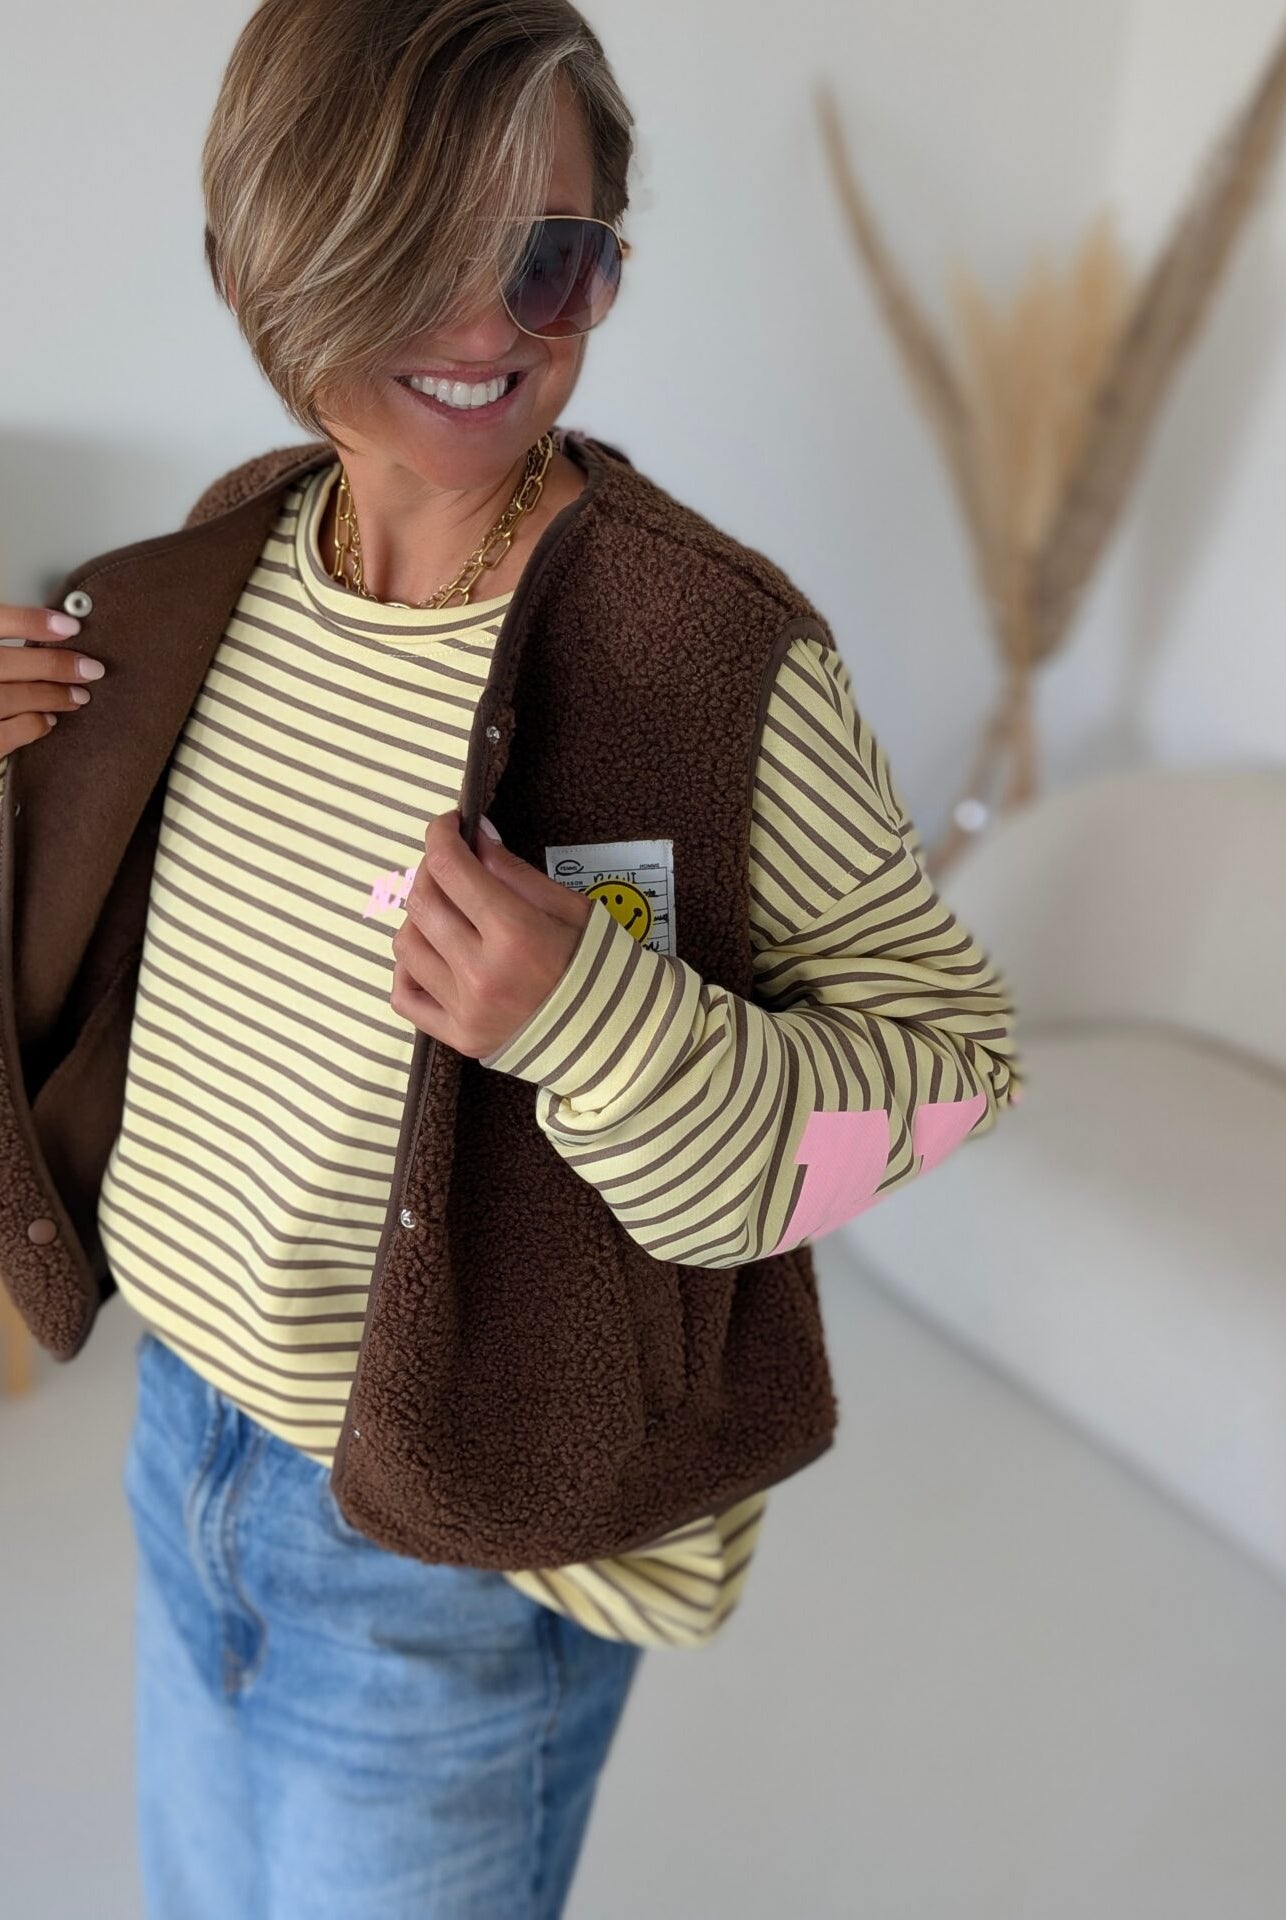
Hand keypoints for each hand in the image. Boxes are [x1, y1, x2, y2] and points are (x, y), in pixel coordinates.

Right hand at [0, 602, 105, 752]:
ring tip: (78, 697)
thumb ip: (4, 639)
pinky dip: (33, 726)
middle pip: (5, 663)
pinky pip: (5, 734)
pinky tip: (48, 720)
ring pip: (10, 699)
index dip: (30, 621)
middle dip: (53, 665)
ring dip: (51, 697)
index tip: (70, 626)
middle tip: (90, 669)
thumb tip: (50, 632)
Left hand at [390, 807, 593, 1059]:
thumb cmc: (597, 966)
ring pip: (406, 945)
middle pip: (422, 902)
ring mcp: (465, 1010)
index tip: (448, 825)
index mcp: (516, 934)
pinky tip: (434, 957)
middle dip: (430, 870)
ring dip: (420, 919)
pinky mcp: (458, 1036)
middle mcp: (482, 973)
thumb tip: (474, 837)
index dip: (441, 835)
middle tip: (452, 865)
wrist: (613, 1035)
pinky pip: (404, 996)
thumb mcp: (570, 907)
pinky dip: (408, 970)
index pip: (451, 868)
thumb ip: (514, 872)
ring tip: (449, 915)